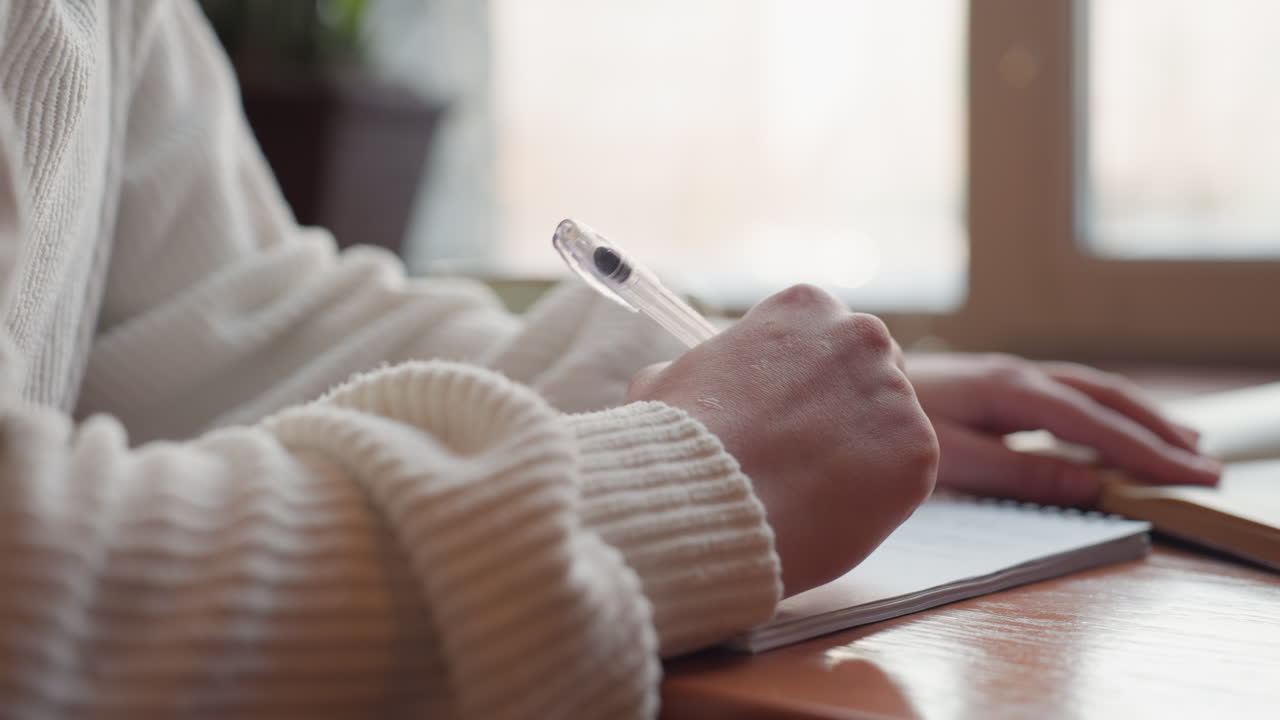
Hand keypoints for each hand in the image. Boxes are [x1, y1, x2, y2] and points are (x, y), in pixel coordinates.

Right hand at [626, 285, 937, 595]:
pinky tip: (828, 509)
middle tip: (802, 456)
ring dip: (862, 454)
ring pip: (891, 426)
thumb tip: (703, 378)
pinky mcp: (920, 450)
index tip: (781, 416)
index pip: (824, 339)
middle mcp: (861, 336)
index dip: (802, 384)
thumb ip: (707, 370)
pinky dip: (877, 496)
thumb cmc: (677, 443)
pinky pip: (905, 473)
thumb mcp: (668, 380)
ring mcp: (896, 392)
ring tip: (807, 491)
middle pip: (870, 373)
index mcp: (805, 308)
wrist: (706, 504)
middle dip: (843, 411)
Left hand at [905, 353, 1220, 506]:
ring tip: (1182, 442)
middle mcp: (1017, 376)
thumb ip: (1020, 471)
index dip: (1146, 450)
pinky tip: (1115, 428)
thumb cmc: (890, 421)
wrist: (844, 382)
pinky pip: (1067, 396)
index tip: (1191, 475)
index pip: (1095, 422)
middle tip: (1206, 465)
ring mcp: (1007, 377)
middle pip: (1105, 399)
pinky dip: (1105, 412)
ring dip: (1138, 416)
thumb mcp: (952, 458)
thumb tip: (1093, 483)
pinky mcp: (996, 386)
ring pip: (1090, 392)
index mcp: (1010, 390)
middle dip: (1157, 430)